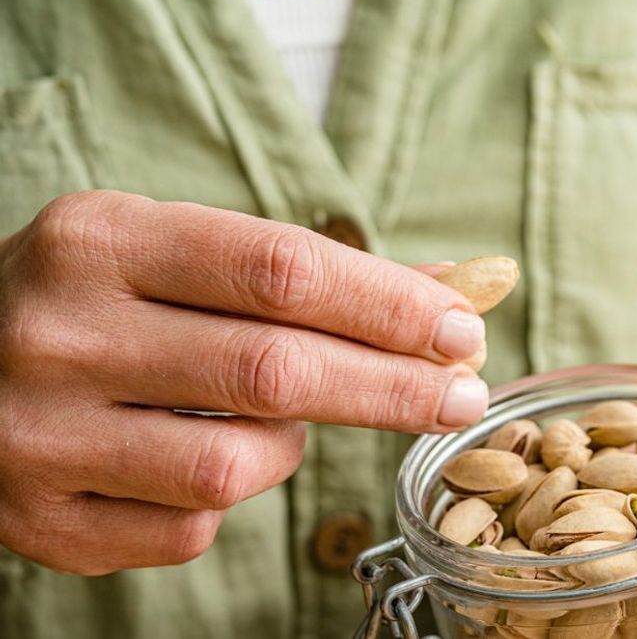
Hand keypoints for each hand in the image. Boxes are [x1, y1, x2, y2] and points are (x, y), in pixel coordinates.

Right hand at [0, 191, 491, 574]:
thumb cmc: (100, 301)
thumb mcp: (180, 251)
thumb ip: (306, 273)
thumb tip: (453, 292)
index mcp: (101, 240)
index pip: (281, 270)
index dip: (389, 306)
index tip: (462, 329)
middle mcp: (60, 334)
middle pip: (274, 370)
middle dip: (393, 387)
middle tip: (461, 393)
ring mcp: (40, 436)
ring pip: (235, 464)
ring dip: (293, 445)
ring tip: (283, 418)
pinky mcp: (42, 522)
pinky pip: (191, 528)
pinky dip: (229, 498)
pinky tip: (210, 458)